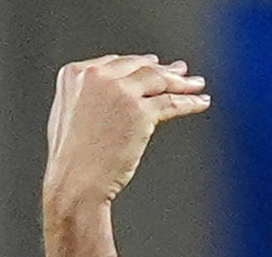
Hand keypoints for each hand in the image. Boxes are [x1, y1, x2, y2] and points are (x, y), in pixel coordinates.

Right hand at [43, 54, 209, 214]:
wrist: (75, 179)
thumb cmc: (72, 157)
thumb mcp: (71, 113)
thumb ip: (90, 96)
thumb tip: (114, 95)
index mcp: (77, 74)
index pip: (118, 62)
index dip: (141, 64)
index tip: (156, 66)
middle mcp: (98, 77)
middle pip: (141, 68)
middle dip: (165, 70)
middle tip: (181, 72)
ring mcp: (121, 92)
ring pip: (159, 81)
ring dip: (183, 83)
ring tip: (197, 85)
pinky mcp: (140, 111)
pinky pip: (172, 102)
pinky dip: (190, 102)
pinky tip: (200, 102)